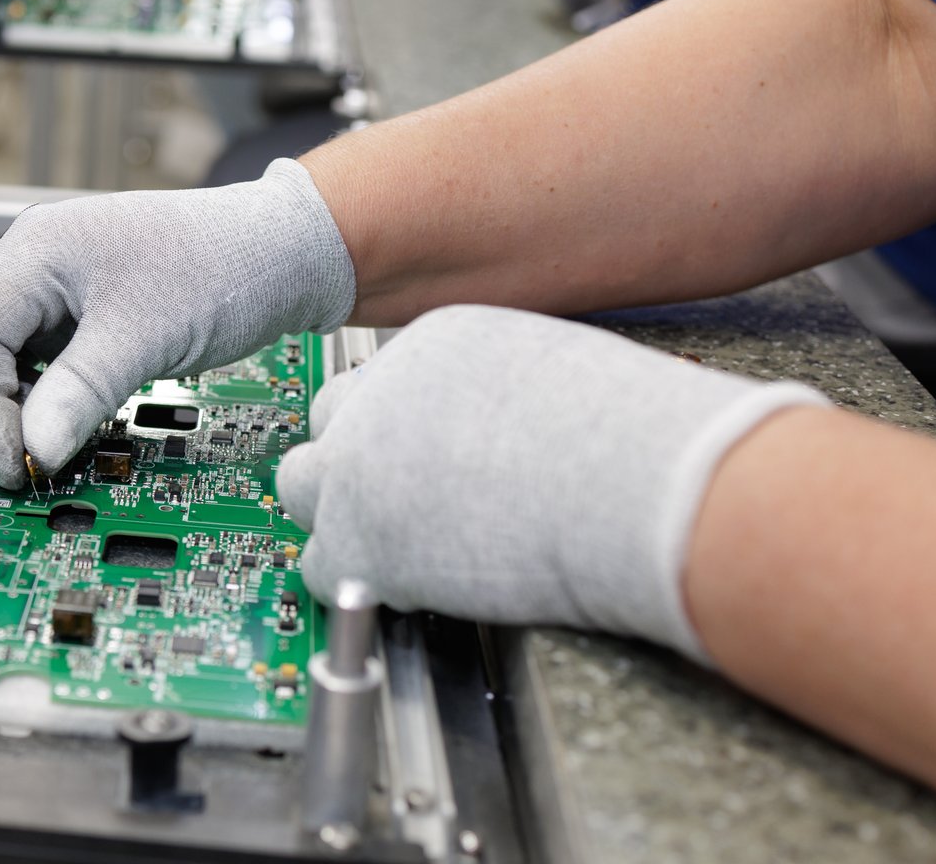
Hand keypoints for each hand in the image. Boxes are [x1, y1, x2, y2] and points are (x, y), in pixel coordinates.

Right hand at [0, 160, 356, 488]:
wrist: (280, 251)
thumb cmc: (225, 267)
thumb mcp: (149, 336)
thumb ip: (80, 391)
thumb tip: (32, 451)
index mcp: (35, 251)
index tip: (15, 464)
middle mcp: (26, 262)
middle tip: (18, 460)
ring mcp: (42, 285)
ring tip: (35, 445)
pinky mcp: (64, 311)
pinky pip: (15, 356)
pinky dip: (21, 394)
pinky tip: (54, 420)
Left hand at [276, 306, 828, 659]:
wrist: (635, 487)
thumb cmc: (633, 440)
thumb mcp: (556, 373)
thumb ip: (499, 392)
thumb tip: (495, 427)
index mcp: (430, 346)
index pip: (377, 382)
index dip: (394, 426)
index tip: (412, 456)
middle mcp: (379, 395)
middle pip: (327, 424)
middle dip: (352, 461)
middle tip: (394, 500)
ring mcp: (357, 466)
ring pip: (300, 490)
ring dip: (339, 519)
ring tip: (390, 548)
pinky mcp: (359, 539)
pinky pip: (320, 566)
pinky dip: (354, 581)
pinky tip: (402, 588)